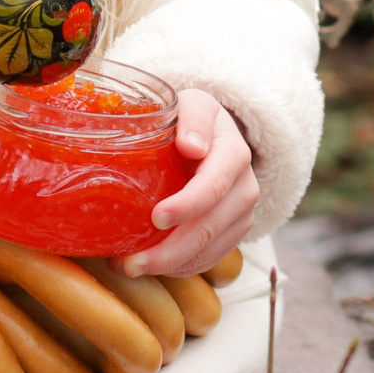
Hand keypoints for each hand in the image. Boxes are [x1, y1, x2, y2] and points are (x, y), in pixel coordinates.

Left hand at [123, 88, 256, 277]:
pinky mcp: (232, 233)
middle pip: (211, 228)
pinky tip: (149, 265)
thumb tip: (192, 146)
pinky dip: (179, 268)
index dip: (187, 205)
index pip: (215, 185)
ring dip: (169, 265)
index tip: (156, 217)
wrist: (213, 137)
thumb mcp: (192, 104)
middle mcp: (245, 187)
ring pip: (209, 251)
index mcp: (234, 153)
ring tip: (129, 267)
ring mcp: (241, 214)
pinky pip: (208, 260)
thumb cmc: (192, 120)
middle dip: (170, 251)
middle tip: (130, 263)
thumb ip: (194, 118)